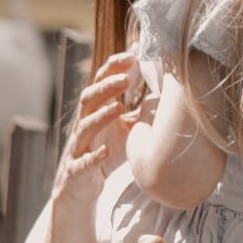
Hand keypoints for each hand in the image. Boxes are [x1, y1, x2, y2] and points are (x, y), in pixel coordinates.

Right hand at [55, 50, 145, 219]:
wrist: (81, 187)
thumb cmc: (105, 152)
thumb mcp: (126, 129)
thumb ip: (140, 110)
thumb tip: (165, 86)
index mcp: (96, 111)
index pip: (100, 83)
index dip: (113, 68)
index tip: (132, 55)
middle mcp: (84, 125)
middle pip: (89, 99)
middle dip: (106, 87)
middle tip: (127, 78)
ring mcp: (79, 148)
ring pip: (84, 127)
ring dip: (101, 116)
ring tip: (118, 108)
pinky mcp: (77, 170)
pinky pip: (83, 162)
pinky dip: (93, 157)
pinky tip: (105, 152)